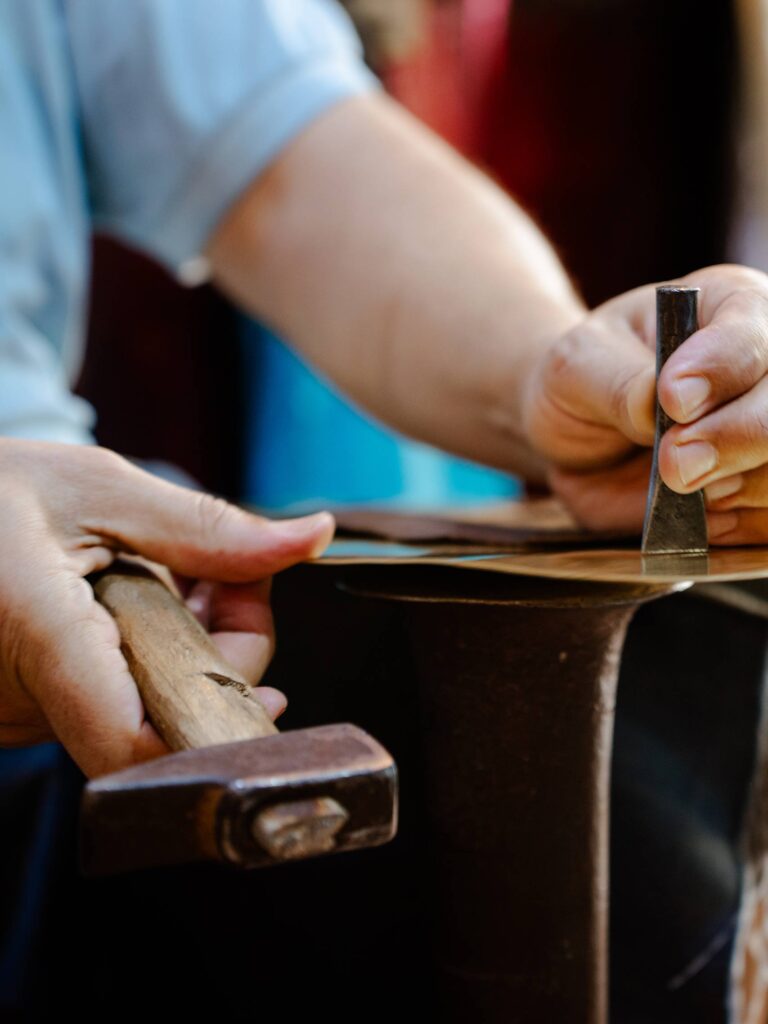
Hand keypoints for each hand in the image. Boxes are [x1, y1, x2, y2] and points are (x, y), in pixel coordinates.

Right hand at [0, 439, 333, 776]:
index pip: (136, 740)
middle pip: (162, 723)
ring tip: (185, 576)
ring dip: (190, 650)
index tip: (263, 685)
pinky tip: (150, 600)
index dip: (213, 730)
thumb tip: (312, 538)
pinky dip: (151, 657)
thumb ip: (208, 527)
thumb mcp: (97, 489)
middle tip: (236, 578)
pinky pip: (114, 703)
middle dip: (224, 653)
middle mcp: (22, 700)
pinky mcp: (28, 712)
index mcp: (38, 635)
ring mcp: (19, 716)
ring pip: (143, 713)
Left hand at [523, 265, 767, 541]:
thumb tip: (658, 402)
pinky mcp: (763, 491)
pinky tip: (701, 521)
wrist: (581, 430)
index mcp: (730, 308)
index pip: (749, 335)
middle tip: (674, 465)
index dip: (718, 371)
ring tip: (682, 489)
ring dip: (740, 489)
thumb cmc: (585, 379)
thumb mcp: (577, 366)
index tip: (673, 402)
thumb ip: (618, 382)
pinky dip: (742, 528)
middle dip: (736, 438)